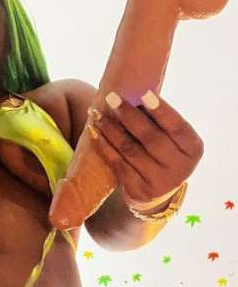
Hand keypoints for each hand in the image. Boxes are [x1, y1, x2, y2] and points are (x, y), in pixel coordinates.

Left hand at [86, 91, 203, 210]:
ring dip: (111, 129)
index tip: (144, 94)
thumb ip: (159, 122)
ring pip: (130, 150)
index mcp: (192, 149)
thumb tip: (131, 95)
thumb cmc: (163, 153)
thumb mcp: (171, 139)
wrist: (158, 193)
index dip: (161, 111)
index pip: (177, 127)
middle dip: (129, 116)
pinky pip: (117, 164)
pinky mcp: (139, 190)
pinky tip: (94, 131)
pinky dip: (104, 146)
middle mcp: (179, 167)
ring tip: (96, 113)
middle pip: (151, 138)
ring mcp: (159, 181)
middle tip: (111, 98)